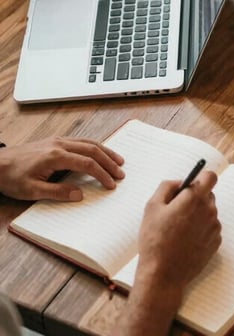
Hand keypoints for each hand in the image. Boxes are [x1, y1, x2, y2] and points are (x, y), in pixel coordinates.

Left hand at [0, 138, 123, 201]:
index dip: (102, 174)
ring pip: (89, 142)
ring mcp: (58, 141)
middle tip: (121, 173)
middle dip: (109, 162)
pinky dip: (95, 147)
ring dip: (105, 151)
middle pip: (93, 150)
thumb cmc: (11, 177)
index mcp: (55, 156)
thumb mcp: (31, 190)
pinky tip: (100, 152)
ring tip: (118, 161)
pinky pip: (81, 141)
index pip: (87, 164)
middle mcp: (60, 144)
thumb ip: (57, 192)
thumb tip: (79, 194)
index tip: (111, 184)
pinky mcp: (55, 141)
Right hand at [136, 170, 221, 293]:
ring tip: (178, 230)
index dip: (201, 178)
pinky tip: (185, 241)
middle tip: (177, 211)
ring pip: (208, 212)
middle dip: (195, 198)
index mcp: (195, 199)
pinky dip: (200, 231)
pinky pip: (210, 228)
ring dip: (197, 216)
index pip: (211, 177)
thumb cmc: (154, 240)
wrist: (163, 274)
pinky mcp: (216, 242)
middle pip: (208, 195)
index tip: (191, 185)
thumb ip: (167, 186)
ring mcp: (214, 227)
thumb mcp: (152, 207)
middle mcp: (209, 210)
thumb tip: (180, 182)